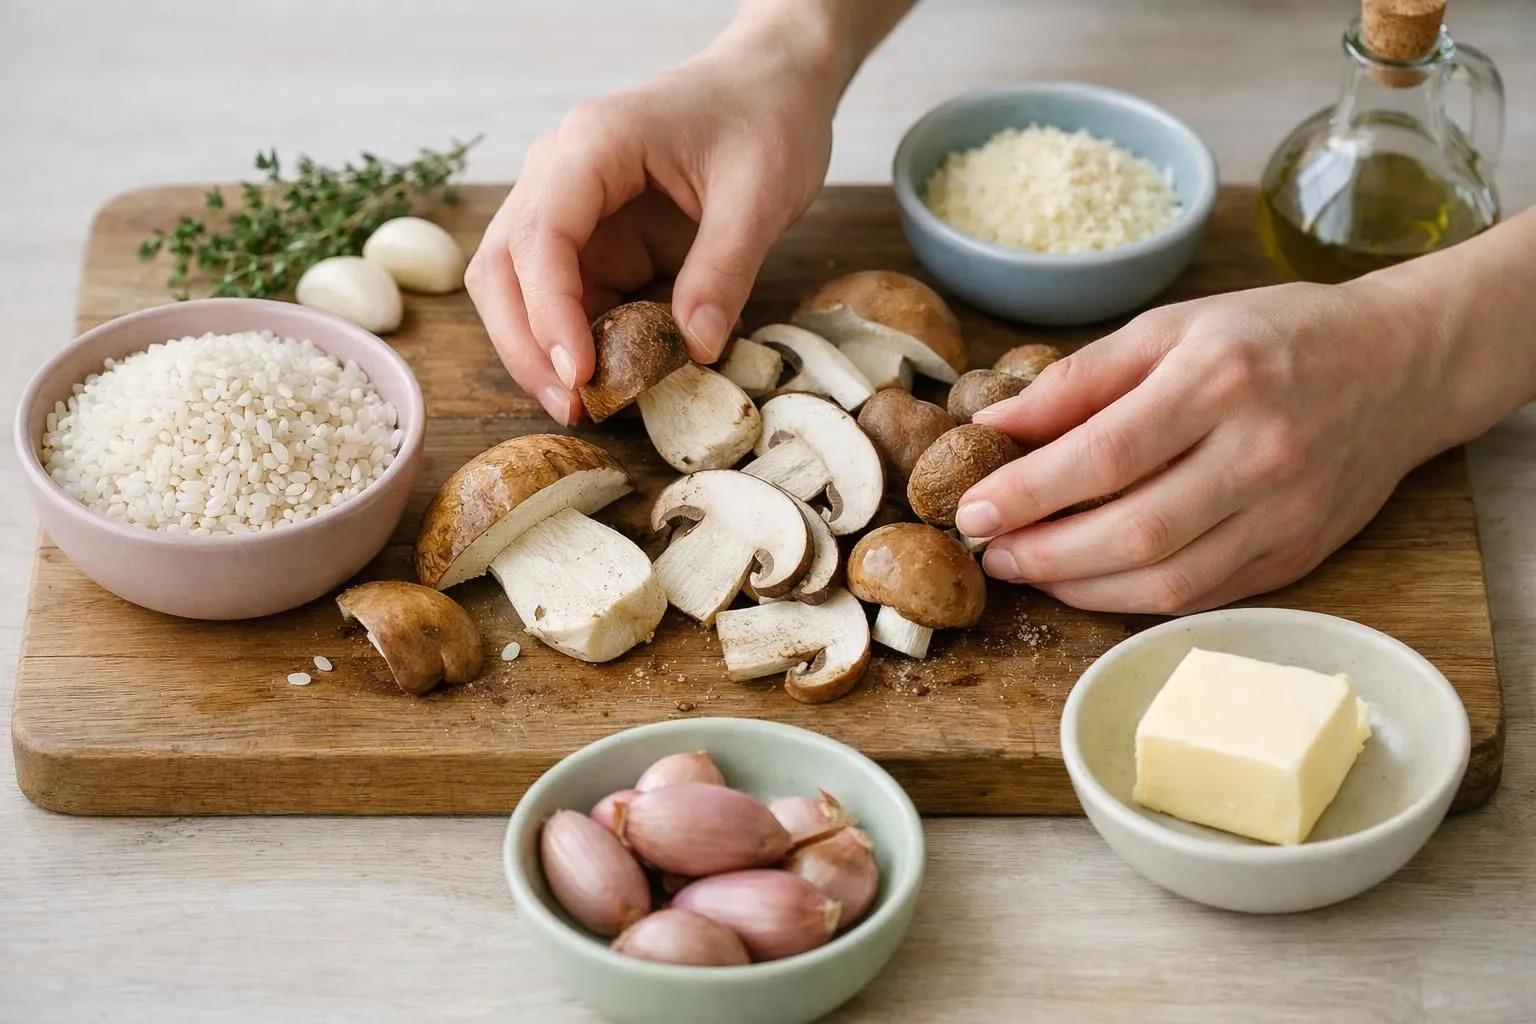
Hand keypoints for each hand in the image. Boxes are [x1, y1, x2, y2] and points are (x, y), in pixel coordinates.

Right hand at [465, 29, 839, 423]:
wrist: (772, 85)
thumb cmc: (765, 120)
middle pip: (501, 268)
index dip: (549, 313)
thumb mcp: (761, 194)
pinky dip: (578, 341)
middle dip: (525, 344)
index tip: (580, 374)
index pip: (540, 237)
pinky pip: (565, 298)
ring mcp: (569, 207)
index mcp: (592, 145)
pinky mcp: (592, 238)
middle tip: (572, 406)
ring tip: (584, 404)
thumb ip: (725, 270)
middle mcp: (559, 173)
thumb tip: (696, 348)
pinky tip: (610, 377)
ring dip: (540, 349)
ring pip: (517, 289)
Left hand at [954, 280, 1458, 613]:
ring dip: (1081, 587)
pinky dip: (1132, 599)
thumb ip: (1080, 379)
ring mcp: (1286, 513)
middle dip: (1045, 553)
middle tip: (991, 552)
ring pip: (1168, 579)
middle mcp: (1259, 452)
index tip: (971, 510)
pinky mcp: (1298, 556)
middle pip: (1134, 530)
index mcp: (1220, 379)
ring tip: (1029, 569)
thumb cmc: (1272, 337)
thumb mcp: (1171, 327)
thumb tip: (995, 424)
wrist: (1399, 365)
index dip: (1029, 492)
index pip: (1106, 453)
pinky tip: (1088, 581)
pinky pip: (1202, 595)